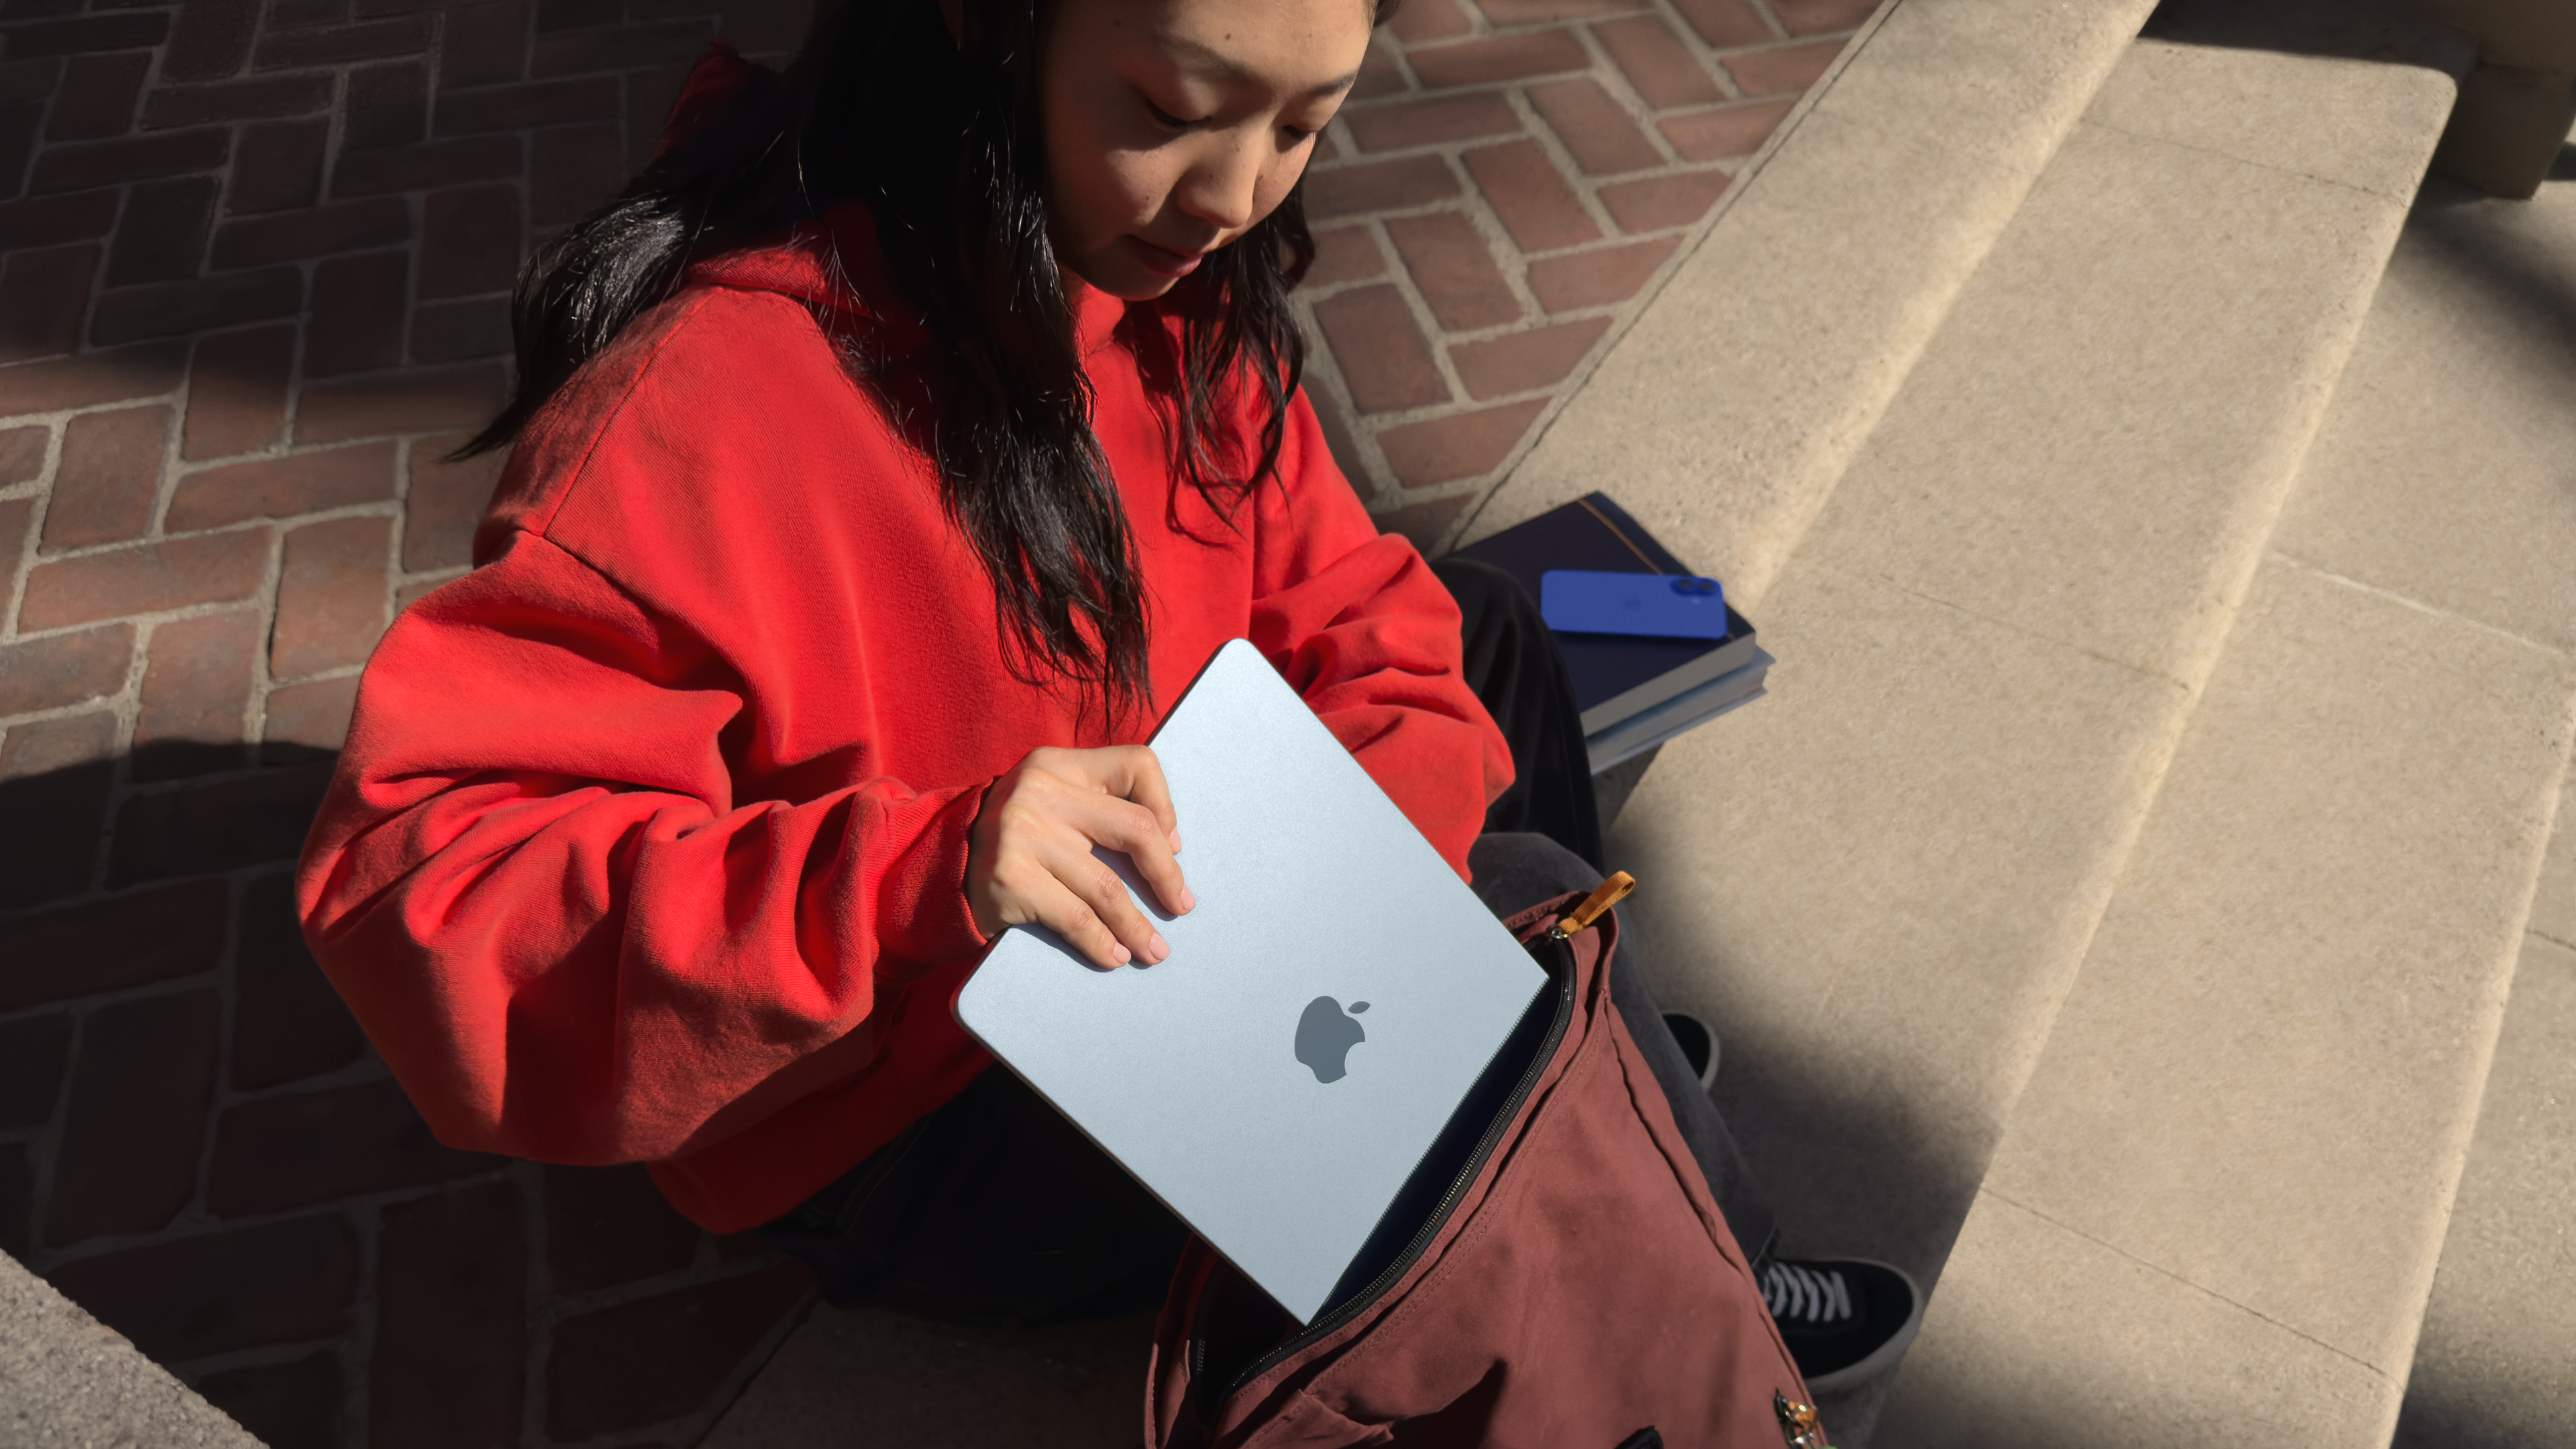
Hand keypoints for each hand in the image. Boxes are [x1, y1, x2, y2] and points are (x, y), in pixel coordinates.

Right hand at [966, 745, 1193, 967]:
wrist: (938, 867)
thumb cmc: (1015, 839)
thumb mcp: (1050, 802)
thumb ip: (1098, 807)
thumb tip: (1171, 847)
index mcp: (1059, 764)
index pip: (1136, 765)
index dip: (1165, 807)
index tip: (1172, 846)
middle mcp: (1041, 790)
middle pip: (1134, 830)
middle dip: (1166, 876)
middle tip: (1180, 906)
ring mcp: (1023, 835)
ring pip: (1107, 888)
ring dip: (1138, 927)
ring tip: (1155, 950)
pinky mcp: (1011, 879)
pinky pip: (1076, 919)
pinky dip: (1103, 944)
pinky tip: (1116, 957)